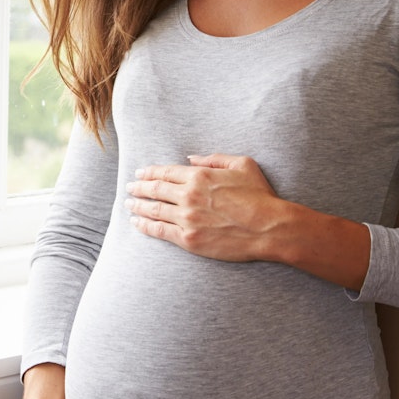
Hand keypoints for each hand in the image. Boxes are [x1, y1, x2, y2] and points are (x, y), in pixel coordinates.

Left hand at [127, 154, 371, 288]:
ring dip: (137, 206)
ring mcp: (187, 219)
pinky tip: (137, 223)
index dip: (149, 173)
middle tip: (129, 188)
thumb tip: (191, 158)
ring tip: (128, 204)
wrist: (270, 227)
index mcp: (199, 176)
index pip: (165, 172)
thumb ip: (214, 158)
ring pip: (153, 210)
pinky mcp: (189, 239)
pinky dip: (145, 226)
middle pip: (154, 190)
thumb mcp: (242, 164)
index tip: (140, 173)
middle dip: (138, 188)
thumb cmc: (260, 195)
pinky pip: (160, 231)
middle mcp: (188, 196)